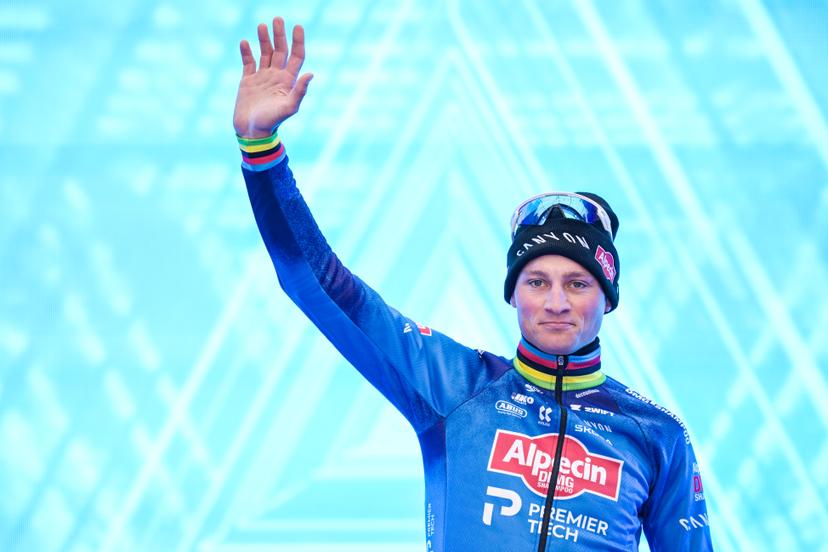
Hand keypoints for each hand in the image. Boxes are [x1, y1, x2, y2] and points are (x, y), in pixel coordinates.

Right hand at [233, 17, 312, 138]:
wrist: (252, 132)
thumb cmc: (272, 122)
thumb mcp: (288, 107)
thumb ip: (300, 91)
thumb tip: (311, 74)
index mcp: (288, 81)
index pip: (296, 57)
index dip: (298, 42)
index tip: (298, 26)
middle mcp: (276, 77)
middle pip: (280, 51)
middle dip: (280, 35)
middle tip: (278, 19)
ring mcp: (262, 78)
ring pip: (264, 53)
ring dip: (264, 39)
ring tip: (262, 25)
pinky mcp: (248, 82)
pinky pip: (248, 63)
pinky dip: (246, 52)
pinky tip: (245, 42)